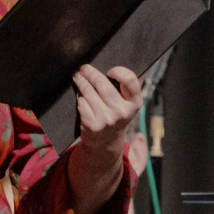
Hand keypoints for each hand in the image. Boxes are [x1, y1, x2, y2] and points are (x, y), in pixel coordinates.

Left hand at [66, 64, 142, 213]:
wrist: (105, 145)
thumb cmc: (115, 117)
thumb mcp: (127, 105)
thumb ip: (125, 88)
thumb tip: (114, 69)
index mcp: (135, 104)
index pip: (131, 80)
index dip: (119, 71)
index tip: (110, 70)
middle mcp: (122, 112)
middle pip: (102, 83)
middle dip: (90, 73)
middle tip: (84, 68)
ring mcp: (107, 119)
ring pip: (89, 91)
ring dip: (81, 81)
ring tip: (78, 77)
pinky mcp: (92, 124)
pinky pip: (82, 103)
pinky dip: (79, 98)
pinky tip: (80, 95)